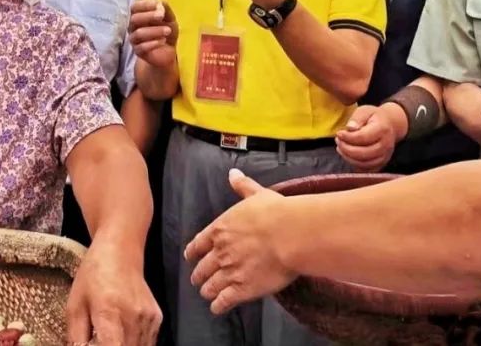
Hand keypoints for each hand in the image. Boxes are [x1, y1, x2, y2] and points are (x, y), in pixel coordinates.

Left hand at [66, 235, 160, 345]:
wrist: (120, 251)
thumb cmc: (93, 276)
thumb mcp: (75, 306)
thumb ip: (76, 337)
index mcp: (109, 313)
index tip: (94, 345)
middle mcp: (133, 318)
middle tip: (101, 339)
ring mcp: (148, 318)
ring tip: (111, 337)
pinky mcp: (157, 318)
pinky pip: (147, 342)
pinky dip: (135, 344)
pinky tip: (123, 334)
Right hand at [128, 0, 177, 70]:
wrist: (168, 51)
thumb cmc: (166, 30)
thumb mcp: (170, 18)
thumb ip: (165, 9)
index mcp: (139, 15)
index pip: (135, 7)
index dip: (145, 5)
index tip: (158, 4)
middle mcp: (133, 26)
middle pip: (134, 19)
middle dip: (149, 16)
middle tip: (162, 16)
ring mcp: (134, 40)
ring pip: (139, 33)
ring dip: (155, 31)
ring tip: (168, 31)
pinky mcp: (138, 52)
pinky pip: (141, 47)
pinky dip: (153, 43)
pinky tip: (163, 41)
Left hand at [186, 169, 295, 315]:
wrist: (289, 234)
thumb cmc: (275, 212)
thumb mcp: (256, 194)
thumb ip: (242, 186)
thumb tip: (233, 173)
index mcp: (220, 229)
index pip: (198, 244)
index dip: (193, 253)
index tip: (190, 258)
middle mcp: (220, 252)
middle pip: (202, 269)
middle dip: (199, 275)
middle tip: (199, 280)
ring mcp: (229, 272)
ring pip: (209, 287)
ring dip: (208, 291)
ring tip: (209, 294)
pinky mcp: (242, 289)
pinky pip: (223, 301)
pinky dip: (218, 306)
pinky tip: (218, 307)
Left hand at [335, 104, 406, 171]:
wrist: (390, 124)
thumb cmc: (374, 117)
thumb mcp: (365, 110)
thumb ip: (357, 118)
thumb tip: (350, 128)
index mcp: (382, 129)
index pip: (363, 137)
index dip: (348, 137)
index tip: (339, 133)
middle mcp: (386, 145)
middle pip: (364, 153)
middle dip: (347, 148)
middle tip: (338, 141)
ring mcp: (385, 156)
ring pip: (365, 163)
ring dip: (349, 157)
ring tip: (341, 147)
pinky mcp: (382, 163)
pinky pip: (367, 170)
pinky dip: (355, 165)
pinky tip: (348, 155)